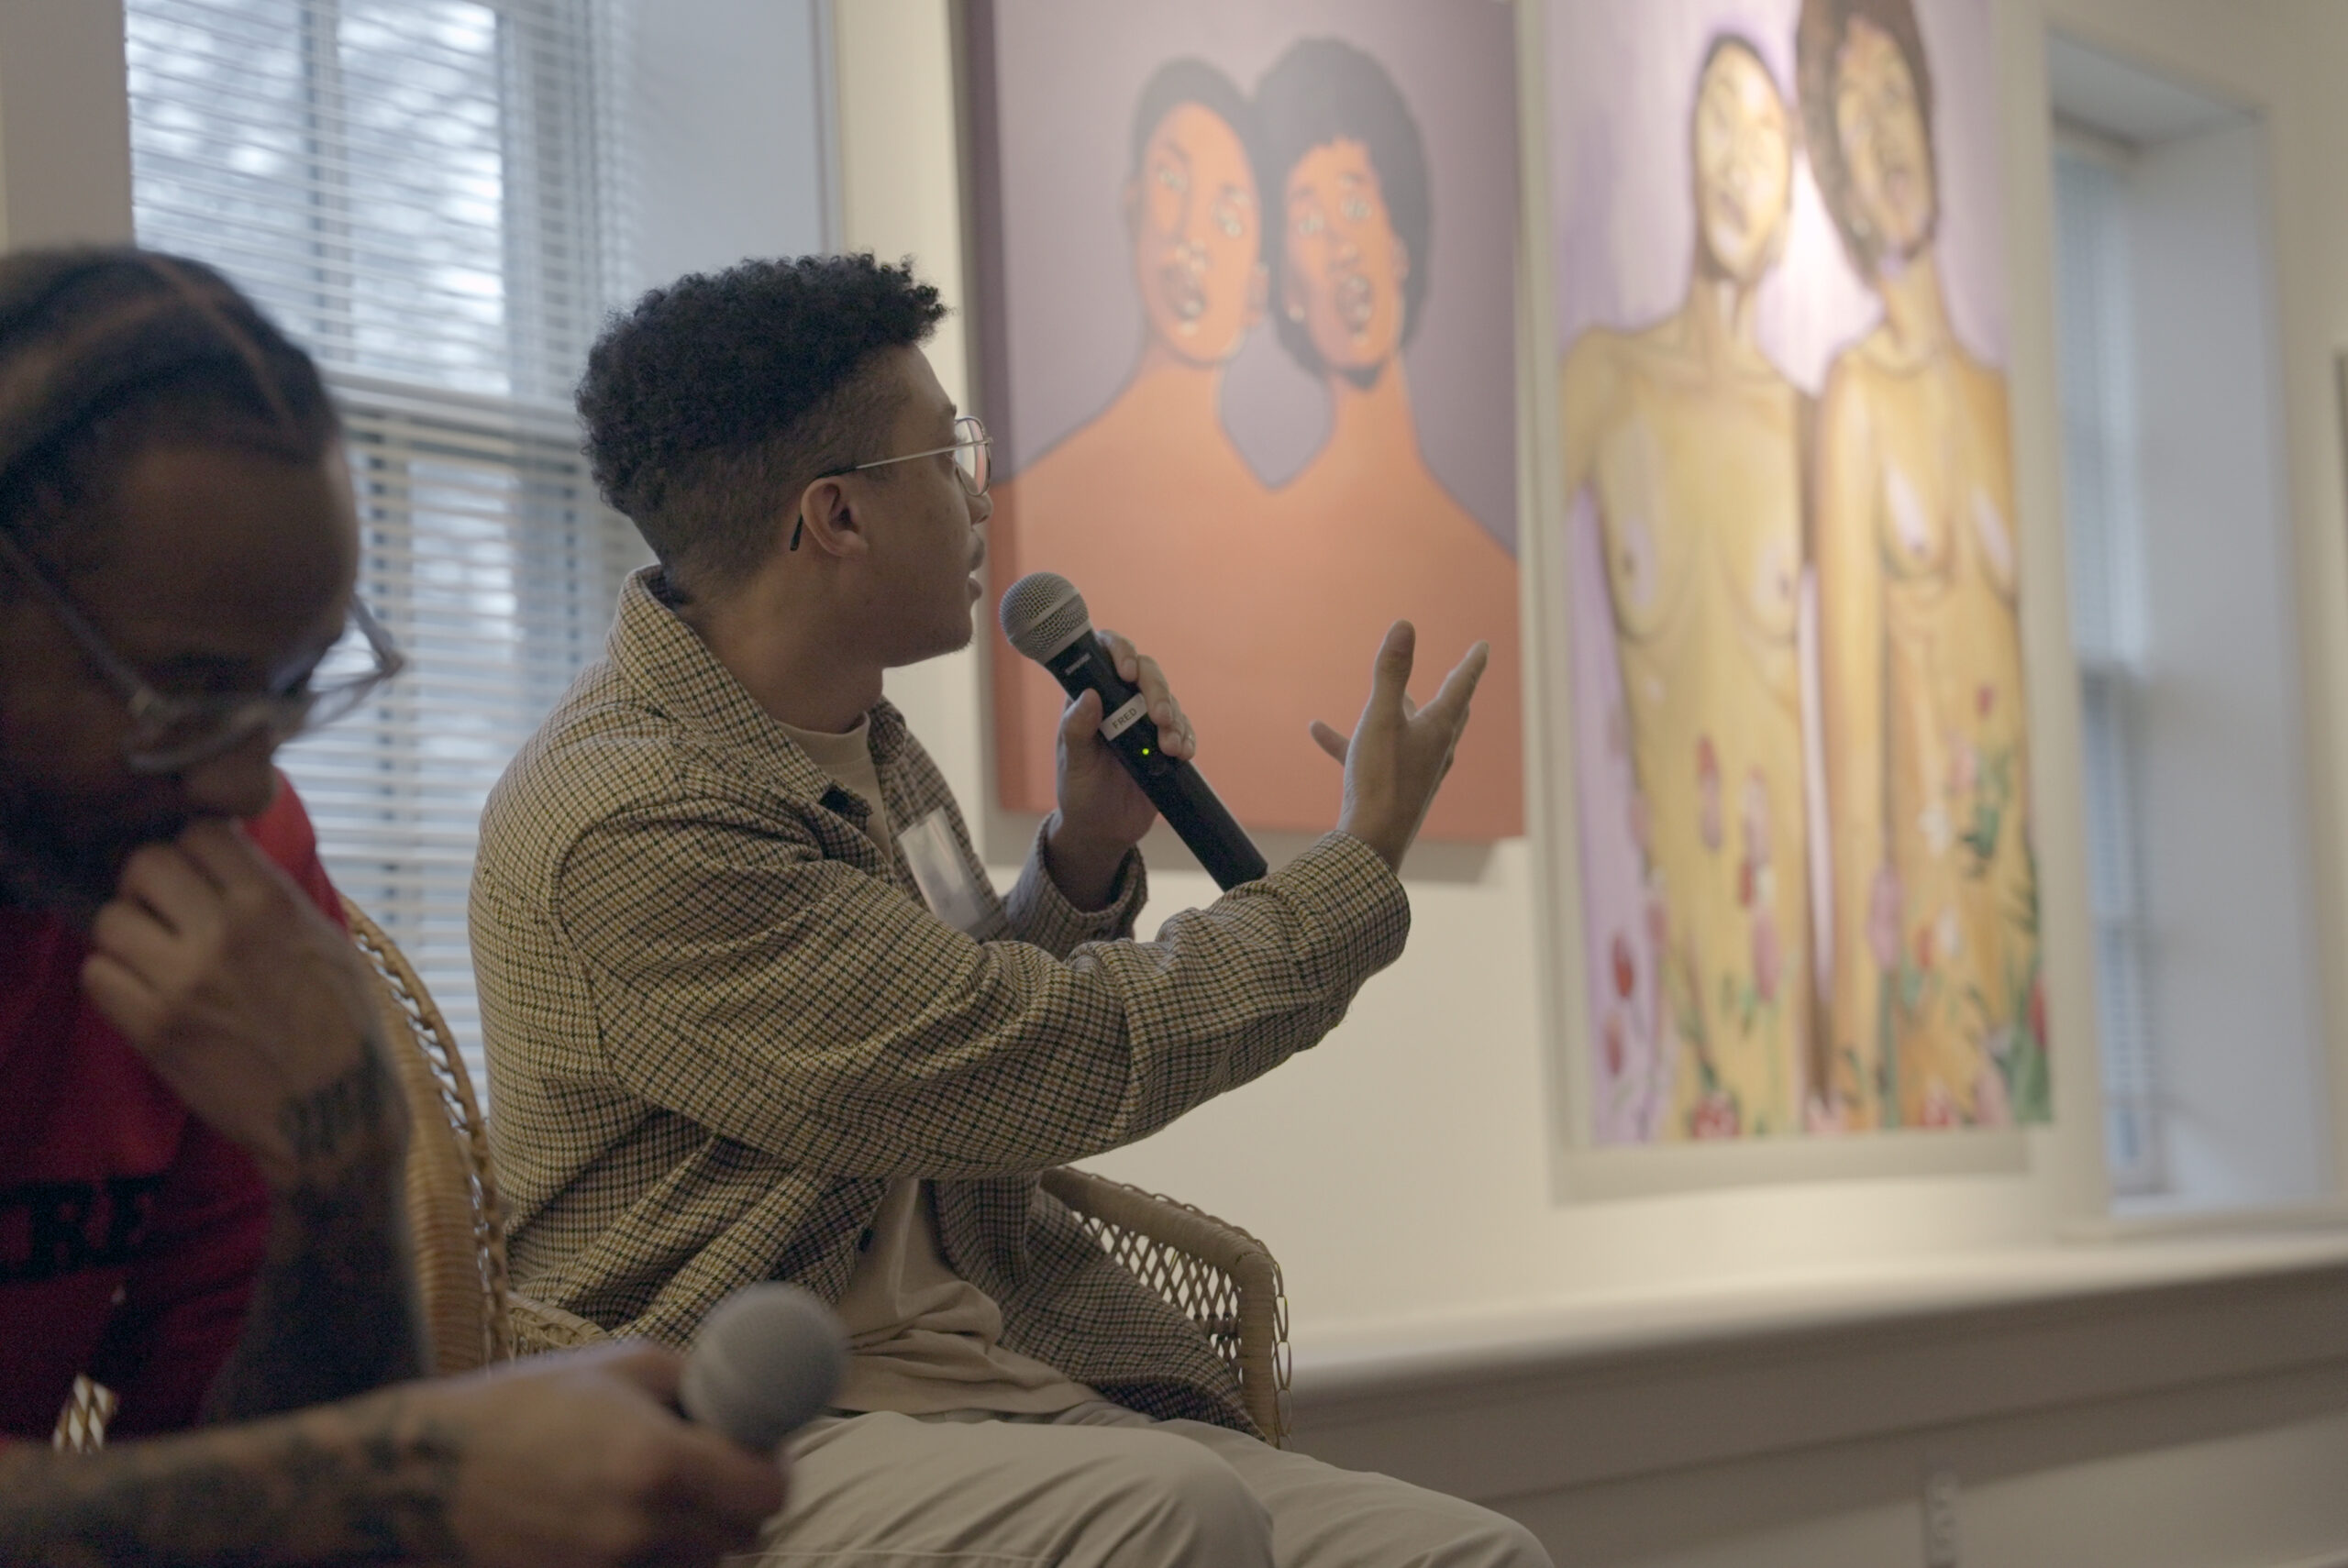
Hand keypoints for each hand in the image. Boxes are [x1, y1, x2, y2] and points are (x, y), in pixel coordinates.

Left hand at [80, 818, 398, 1189]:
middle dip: (152, 884)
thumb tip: (223, 855)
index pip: (200, 832)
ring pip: (110, 919)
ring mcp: (181, 983)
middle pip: (144, 865)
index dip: (196, 850)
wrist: (334, 1114)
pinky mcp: (153, 1030)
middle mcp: (222, 933)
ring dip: (128, 932)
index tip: (202, 874)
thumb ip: (271, 896)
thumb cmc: (343, 1026)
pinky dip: (113, 978)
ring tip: (155, 956)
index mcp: (272, 904)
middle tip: (166, 911)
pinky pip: (97, 975)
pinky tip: (145, 991)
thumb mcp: (326, 942)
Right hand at [428, 1343, 787, 1567]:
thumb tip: (743, 1398)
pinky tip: (621, 1521)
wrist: (424, 1471)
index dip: (772, 1471)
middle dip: (738, 1502)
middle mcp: (640, 1529)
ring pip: (699, 1564)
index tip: (759, 1454)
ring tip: (657, 1493)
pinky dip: (654, 1554)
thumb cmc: (521, 1404)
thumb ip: (694, 1383)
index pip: (768, 1495)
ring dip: (697, 1533)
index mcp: (657, 1464)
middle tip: (715, 1470)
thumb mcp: (619, 1365)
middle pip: (742, 1538)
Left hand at [1045, 629, 1195, 907]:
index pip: (1105, 655)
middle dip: (1156, 691)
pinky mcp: (1165, 742)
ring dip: (1174, 719)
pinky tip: (1181, 754)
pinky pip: (1183, 729)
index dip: (1120, 651)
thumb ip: (1077, 730)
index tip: (1126, 672)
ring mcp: (1144, 721)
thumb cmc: (1079, 793)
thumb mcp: (1073, 763)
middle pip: (1147, 673)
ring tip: (1169, 748)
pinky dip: (1185, 738)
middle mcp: (1120, 703)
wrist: (1103, 830)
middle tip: (1158, 718)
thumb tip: (1088, 695)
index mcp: (1091, 698)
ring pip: (1168, 699)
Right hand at [1312, 622, 1487, 872]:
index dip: (1472, 663)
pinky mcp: (1392, 790)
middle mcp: (1434, 752)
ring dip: (1403, 712)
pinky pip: (1372, 756)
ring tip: (1392, 696)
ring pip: (1413, 734)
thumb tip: (1405, 625)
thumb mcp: (1381, 718)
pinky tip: (1318, 731)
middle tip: (1461, 674)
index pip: (1462, 687)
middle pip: (1449, 713)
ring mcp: (1415, 774)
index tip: (1484, 647)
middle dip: (1453, 690)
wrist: (1370, 845)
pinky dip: (1351, 741)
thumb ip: (1391, 672)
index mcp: (1438, 730)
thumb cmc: (1380, 781)